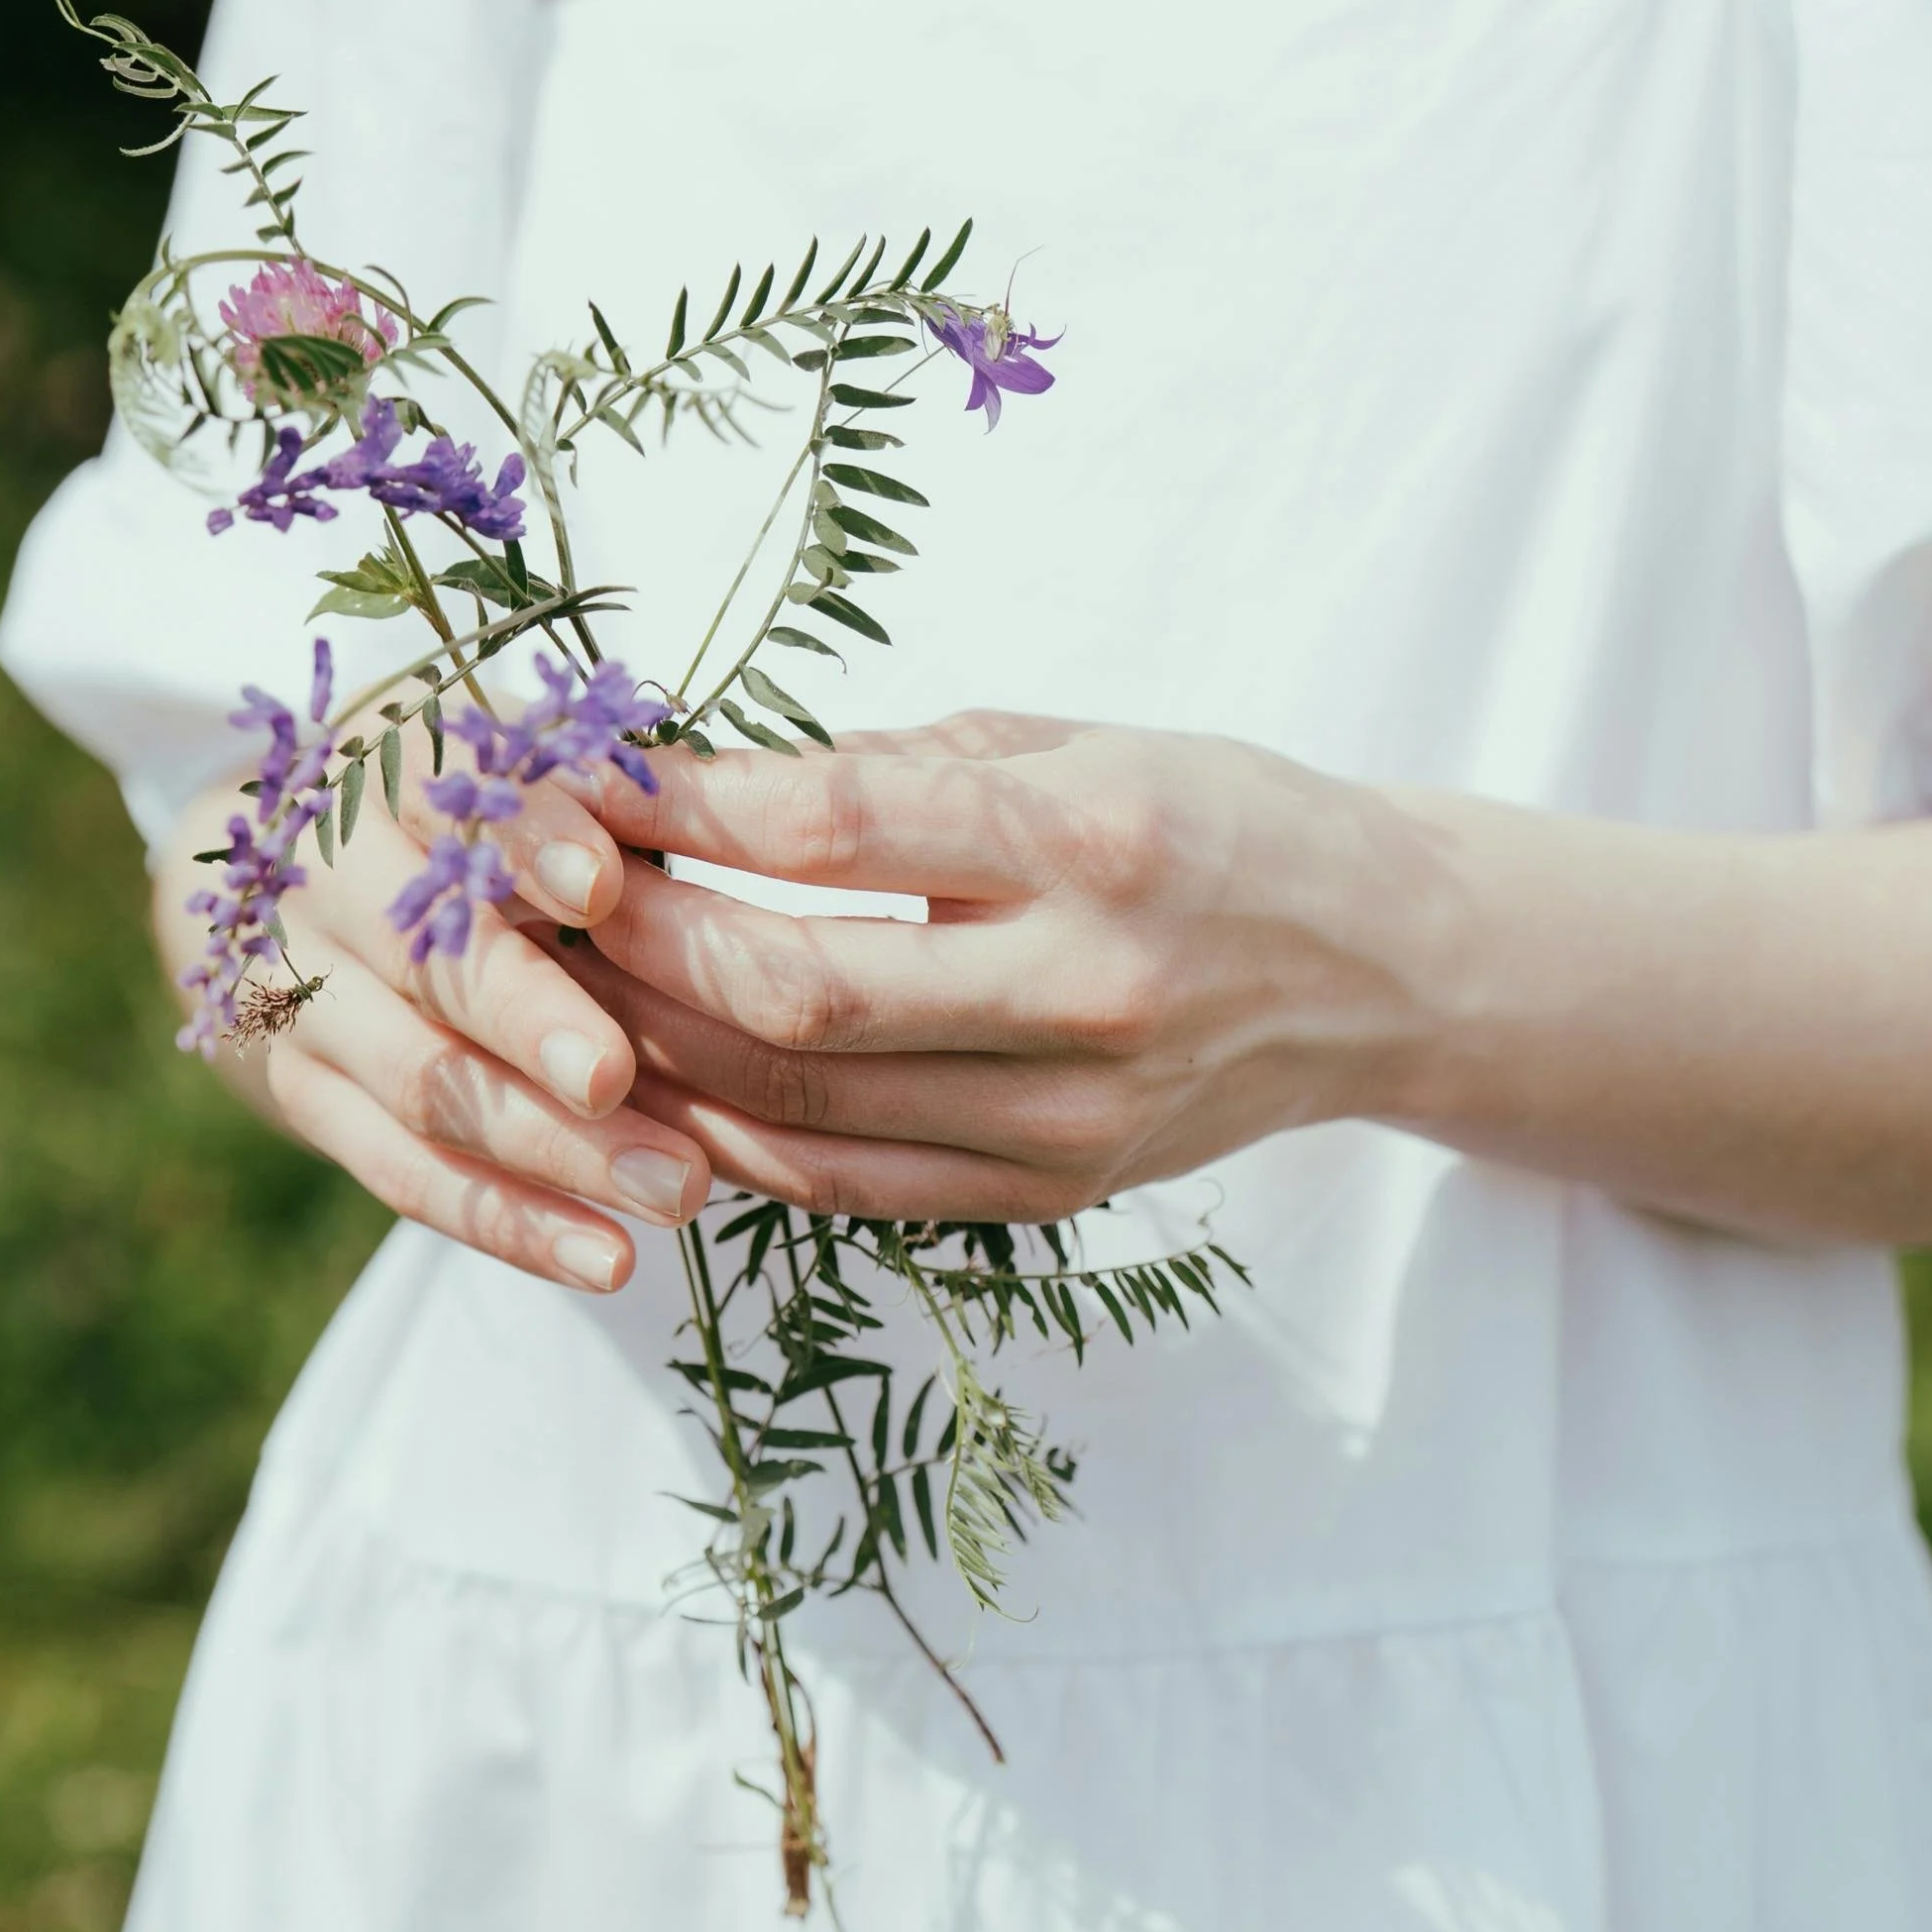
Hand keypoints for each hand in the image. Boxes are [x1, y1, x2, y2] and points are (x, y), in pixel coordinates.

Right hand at [156, 752, 709, 1290]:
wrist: (287, 876)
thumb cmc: (461, 812)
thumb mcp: (509, 769)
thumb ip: (598, 793)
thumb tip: (730, 812)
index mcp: (387, 777)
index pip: (446, 801)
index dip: (524, 842)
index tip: (604, 884)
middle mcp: (325, 885)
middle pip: (423, 962)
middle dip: (528, 1021)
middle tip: (621, 1074)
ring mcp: (301, 1001)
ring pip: (422, 1085)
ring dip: (549, 1147)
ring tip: (675, 1189)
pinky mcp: (306, 1099)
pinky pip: (406, 1175)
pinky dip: (511, 1224)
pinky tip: (609, 1259)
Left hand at [565, 712, 1438, 1220]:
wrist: (1385, 972)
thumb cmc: (1220, 822)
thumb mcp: (1086, 739)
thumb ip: (909, 763)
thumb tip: (716, 776)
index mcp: (1094, 839)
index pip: (833, 827)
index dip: (681, 806)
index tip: (584, 774)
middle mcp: (1084, 988)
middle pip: (792, 990)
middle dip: (637, 939)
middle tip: (546, 891)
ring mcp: (1070, 1115)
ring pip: (797, 1107)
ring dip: (654, 1051)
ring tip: (566, 990)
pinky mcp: (1056, 1193)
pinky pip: (846, 1183)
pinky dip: (732, 1136)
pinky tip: (659, 1081)